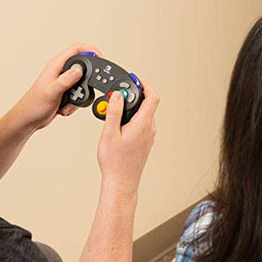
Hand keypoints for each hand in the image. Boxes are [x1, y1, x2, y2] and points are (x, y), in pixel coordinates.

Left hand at [9, 43, 102, 133]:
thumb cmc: (33, 105)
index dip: (91, 50)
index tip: (100, 58)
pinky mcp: (65, 91)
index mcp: (55, 65)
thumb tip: (79, 70)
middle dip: (87, 80)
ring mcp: (63, 81)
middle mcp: (60, 71)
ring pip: (82, 83)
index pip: (77, 49)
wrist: (29, 119)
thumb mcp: (52, 92)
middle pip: (83, 66)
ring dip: (80, 94)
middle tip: (86, 89)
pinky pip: (79, 94)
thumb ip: (66, 80)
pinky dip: (75, 103)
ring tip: (69, 101)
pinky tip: (64, 107)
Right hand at [96, 78, 159, 197]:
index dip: (145, 85)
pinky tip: (118, 126)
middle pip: (147, 105)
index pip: (152, 97)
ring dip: (130, 110)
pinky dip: (131, 120)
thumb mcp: (110, 133)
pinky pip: (141, 125)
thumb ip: (114, 111)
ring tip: (113, 113)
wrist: (121, 182)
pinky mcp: (145, 142)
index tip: (135, 80)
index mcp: (143, 124)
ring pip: (143, 115)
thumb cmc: (116, 163)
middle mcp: (150, 129)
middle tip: (117, 97)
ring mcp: (149, 137)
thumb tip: (118, 95)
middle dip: (132, 97)